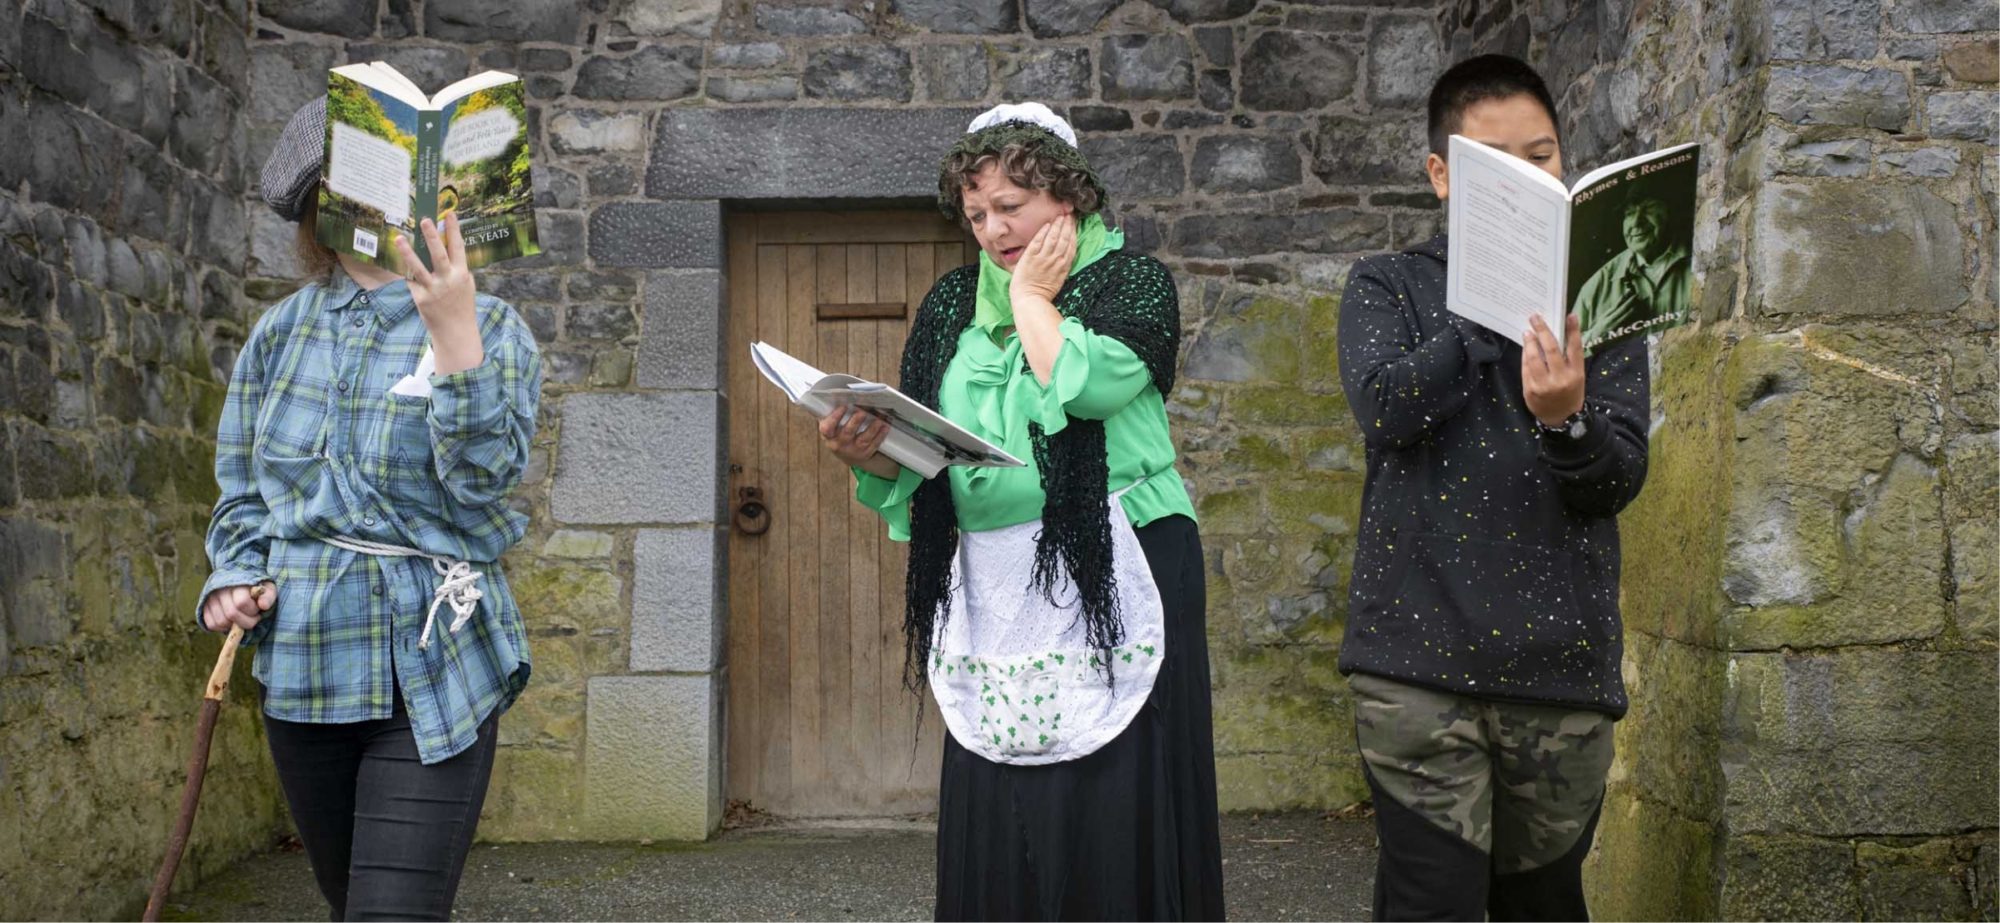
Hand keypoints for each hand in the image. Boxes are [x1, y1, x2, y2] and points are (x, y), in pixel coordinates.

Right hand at [201, 582, 275, 632]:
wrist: (238, 577)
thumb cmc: (256, 587)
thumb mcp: (268, 587)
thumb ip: (268, 596)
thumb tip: (263, 606)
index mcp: (237, 582)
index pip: (242, 602)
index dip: (252, 611)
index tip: (258, 610)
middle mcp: (220, 589)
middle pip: (231, 614)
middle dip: (245, 621)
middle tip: (251, 617)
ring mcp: (209, 598)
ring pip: (220, 622)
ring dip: (234, 626)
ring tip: (241, 618)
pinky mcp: (203, 606)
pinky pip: (211, 624)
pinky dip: (222, 628)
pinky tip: (231, 622)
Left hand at [394, 214, 483, 374]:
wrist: (456, 332)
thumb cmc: (461, 306)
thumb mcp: (466, 286)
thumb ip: (457, 269)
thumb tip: (447, 249)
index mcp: (462, 274)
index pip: (458, 248)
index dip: (454, 230)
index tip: (450, 214)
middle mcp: (448, 280)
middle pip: (439, 254)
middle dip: (432, 236)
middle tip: (425, 220)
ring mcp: (433, 289)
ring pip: (418, 267)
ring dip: (408, 252)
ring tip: (399, 238)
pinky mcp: (421, 298)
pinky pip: (412, 280)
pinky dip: (407, 272)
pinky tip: (400, 262)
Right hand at [818, 405, 889, 467]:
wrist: (846, 454)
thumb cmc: (838, 433)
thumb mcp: (832, 425)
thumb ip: (835, 412)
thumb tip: (842, 394)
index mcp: (828, 435)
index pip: (827, 428)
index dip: (835, 417)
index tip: (843, 406)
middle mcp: (839, 444)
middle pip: (847, 433)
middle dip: (855, 422)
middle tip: (862, 412)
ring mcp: (853, 450)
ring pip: (863, 440)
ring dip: (872, 428)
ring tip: (878, 419)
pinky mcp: (865, 453)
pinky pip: (874, 444)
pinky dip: (880, 435)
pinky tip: (885, 426)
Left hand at [1008, 215, 1076, 303]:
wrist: (1030, 299)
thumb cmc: (1043, 293)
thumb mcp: (1058, 280)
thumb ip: (1061, 267)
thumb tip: (1064, 256)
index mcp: (1064, 266)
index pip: (1071, 244)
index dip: (1073, 231)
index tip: (1074, 222)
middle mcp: (1055, 260)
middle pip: (1064, 238)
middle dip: (1067, 224)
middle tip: (1068, 213)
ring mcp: (1043, 258)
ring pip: (1053, 237)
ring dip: (1057, 225)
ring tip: (1059, 215)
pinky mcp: (1030, 257)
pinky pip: (1038, 241)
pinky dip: (1044, 231)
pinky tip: (1047, 224)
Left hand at [1522, 313, 1585, 426]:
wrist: (1562, 419)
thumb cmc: (1570, 393)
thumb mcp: (1577, 377)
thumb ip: (1568, 359)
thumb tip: (1555, 335)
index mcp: (1576, 374)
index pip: (1575, 348)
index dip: (1573, 331)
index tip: (1570, 315)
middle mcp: (1561, 379)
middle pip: (1551, 349)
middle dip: (1543, 331)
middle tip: (1535, 318)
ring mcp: (1544, 385)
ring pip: (1534, 358)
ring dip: (1530, 342)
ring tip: (1528, 332)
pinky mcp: (1530, 390)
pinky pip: (1526, 369)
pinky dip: (1525, 356)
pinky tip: (1525, 348)